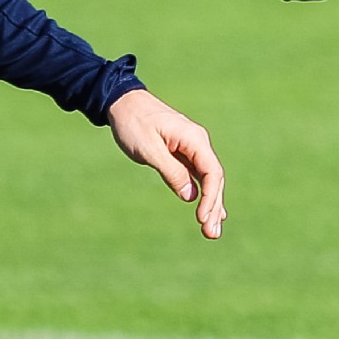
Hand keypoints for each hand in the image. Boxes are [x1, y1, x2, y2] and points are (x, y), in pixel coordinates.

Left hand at [106, 90, 226, 238]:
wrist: (123, 103)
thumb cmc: (133, 123)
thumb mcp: (148, 150)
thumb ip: (171, 172)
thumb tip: (190, 195)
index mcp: (194, 139)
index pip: (212, 172)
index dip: (211, 198)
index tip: (202, 219)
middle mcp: (198, 143)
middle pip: (215, 180)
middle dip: (214, 208)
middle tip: (211, 235)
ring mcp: (192, 149)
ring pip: (208, 181)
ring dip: (210, 206)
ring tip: (211, 232)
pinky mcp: (184, 154)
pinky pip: (199, 177)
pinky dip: (203, 195)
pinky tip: (208, 213)